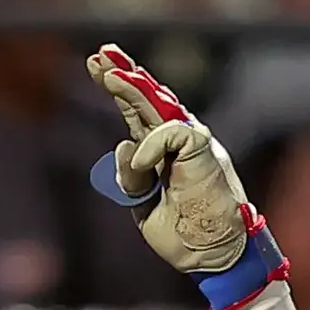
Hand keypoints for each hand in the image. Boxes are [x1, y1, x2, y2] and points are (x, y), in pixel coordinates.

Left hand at [87, 45, 265, 284]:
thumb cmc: (182, 233)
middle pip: (148, 100)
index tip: (99, 70)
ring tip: (110, 73)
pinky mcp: (204, 148)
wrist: (211, 253)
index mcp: (164, 152)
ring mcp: (194, 142)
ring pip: (160, 105)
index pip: (139, 114)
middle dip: (124, 75)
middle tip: (99, 56)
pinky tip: (142, 163)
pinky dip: (150, 146)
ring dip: (134, 87)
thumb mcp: (143, 203)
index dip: (121, 92)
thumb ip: (132, 176)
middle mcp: (179, 141)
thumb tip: (125, 143)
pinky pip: (170, 131)